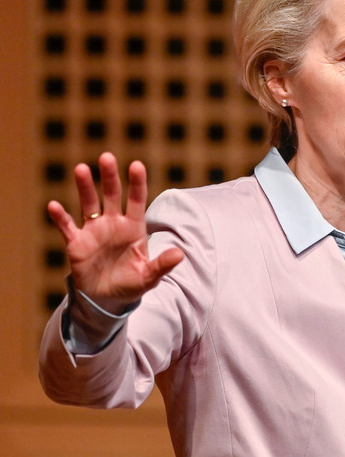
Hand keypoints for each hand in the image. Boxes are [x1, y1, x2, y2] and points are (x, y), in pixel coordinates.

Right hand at [47, 152, 183, 312]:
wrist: (108, 299)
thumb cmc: (132, 284)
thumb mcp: (149, 276)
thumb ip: (162, 264)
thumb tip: (180, 254)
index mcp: (134, 228)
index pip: (137, 200)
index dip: (137, 183)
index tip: (136, 165)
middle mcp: (114, 224)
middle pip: (112, 195)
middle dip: (110, 177)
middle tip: (106, 157)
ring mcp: (94, 231)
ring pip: (89, 204)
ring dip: (85, 187)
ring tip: (81, 169)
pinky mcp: (77, 243)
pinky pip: (67, 227)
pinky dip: (60, 217)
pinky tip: (54, 206)